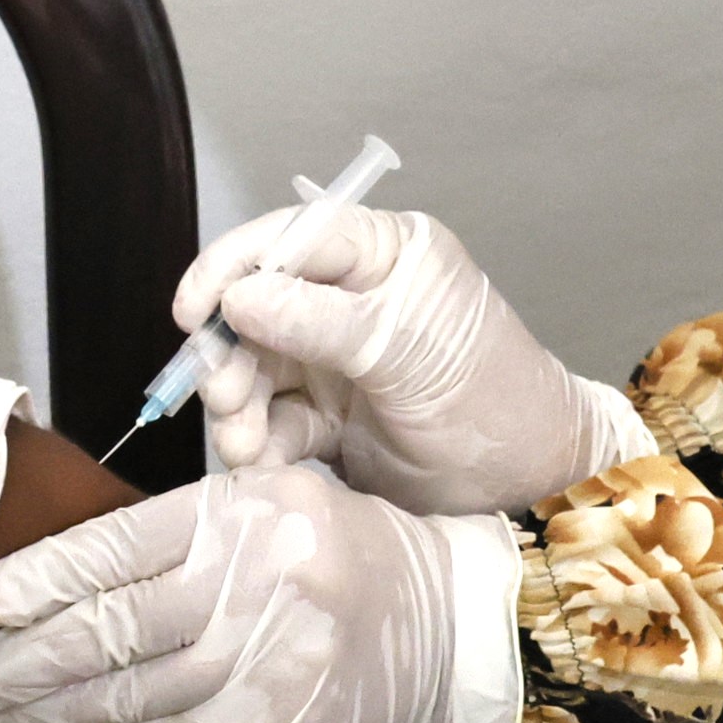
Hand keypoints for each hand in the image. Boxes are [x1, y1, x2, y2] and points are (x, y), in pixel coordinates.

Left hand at [0, 465, 502, 722]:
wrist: (447, 631)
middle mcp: (257, 584)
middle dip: (21, 658)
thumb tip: (61, 566)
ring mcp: (271, 663)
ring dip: (47, 708)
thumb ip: (179, 527)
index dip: (37, 578)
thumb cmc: (343, 554)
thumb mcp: (273, 498)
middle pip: (112, 627)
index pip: (117, 547)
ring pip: (131, 691)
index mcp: (245, 512)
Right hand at [185, 206, 649, 513]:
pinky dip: (259, 440)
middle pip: (258, 307)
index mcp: (381, 254)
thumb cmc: (487, 397)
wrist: (528, 484)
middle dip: (231, 353)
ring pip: (257, 368)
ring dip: (238, 404)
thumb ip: (318, 321)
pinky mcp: (330, 414)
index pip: (288, 238)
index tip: (193, 311)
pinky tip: (261, 462)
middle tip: (221, 395)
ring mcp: (338, 358)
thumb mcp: (404, 349)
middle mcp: (352, 297)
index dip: (231, 267)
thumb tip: (237, 296)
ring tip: (242, 443)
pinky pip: (274, 418)